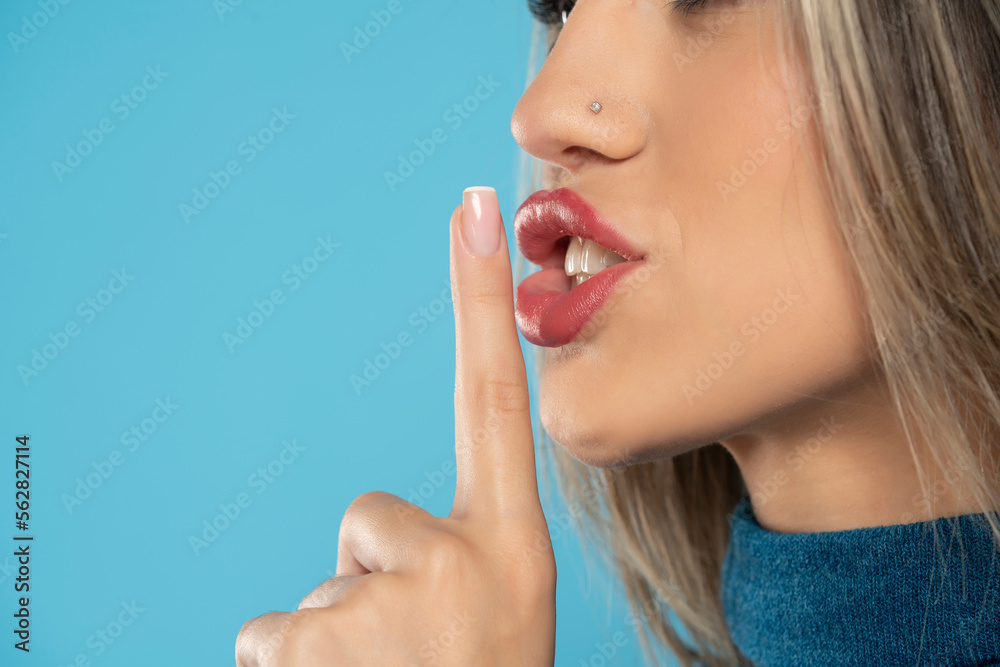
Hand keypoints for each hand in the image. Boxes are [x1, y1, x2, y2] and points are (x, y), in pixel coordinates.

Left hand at [235, 187, 555, 665]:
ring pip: (320, 589)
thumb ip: (450, 558)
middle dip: (370, 577)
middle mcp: (459, 559)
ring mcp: (388, 603)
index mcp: (510, 548)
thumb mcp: (493, 618)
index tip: (473, 204)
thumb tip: (370, 547)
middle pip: (366, 517)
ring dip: (338, 637)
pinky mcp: (314, 645)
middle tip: (415, 656)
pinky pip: (274, 636)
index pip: (493, 397)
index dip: (480, 298)